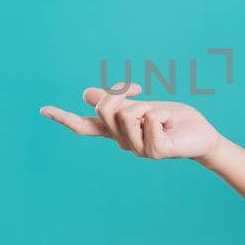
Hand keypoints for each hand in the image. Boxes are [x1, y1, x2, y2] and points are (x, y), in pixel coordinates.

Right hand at [39, 82, 224, 162]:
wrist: (201, 135)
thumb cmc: (173, 121)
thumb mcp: (142, 105)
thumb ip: (117, 102)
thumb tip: (86, 95)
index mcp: (117, 131)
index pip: (85, 126)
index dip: (64, 117)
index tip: (43, 109)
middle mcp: (123, 143)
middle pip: (105, 110)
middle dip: (120, 94)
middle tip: (139, 92)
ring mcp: (139, 150)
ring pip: (127, 115)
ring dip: (146, 106)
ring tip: (160, 117)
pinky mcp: (157, 152)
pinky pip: (149, 121)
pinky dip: (161, 114)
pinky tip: (169, 124)